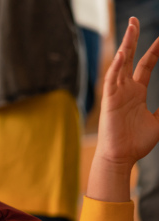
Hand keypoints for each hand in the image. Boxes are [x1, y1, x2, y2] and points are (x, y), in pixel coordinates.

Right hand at [96, 17, 158, 168]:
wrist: (121, 157)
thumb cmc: (137, 142)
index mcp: (137, 92)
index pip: (146, 65)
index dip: (154, 51)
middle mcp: (125, 89)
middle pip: (130, 58)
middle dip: (133, 39)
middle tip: (134, 20)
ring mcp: (116, 93)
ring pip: (120, 64)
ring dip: (125, 45)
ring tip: (130, 27)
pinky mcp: (109, 101)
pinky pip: (111, 80)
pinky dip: (115, 67)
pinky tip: (122, 54)